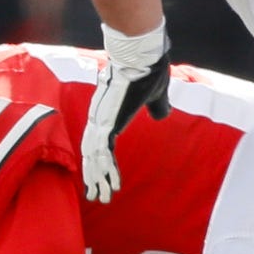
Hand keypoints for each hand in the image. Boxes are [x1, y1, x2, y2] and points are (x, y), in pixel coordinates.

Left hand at [80, 21, 170, 203]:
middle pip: (91, 154)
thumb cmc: (148, 69)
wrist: (143, 54)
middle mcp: (99, 118)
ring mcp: (100, 120)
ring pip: (94, 158)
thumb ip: (157, 107)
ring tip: (101, 198)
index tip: (99, 179)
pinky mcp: (107, 123)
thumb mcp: (156, 94)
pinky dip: (108, 171)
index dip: (98, 162)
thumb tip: (162, 116)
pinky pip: (104, 153)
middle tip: (95, 197)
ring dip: (98, 180)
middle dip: (93, 177)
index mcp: (107, 112)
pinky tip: (112, 185)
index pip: (97, 143)